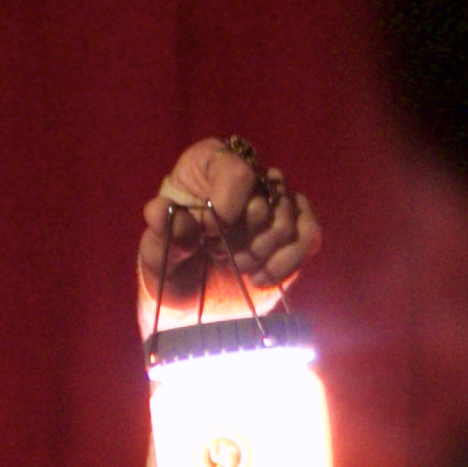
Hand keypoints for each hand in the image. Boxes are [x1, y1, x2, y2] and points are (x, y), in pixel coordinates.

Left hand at [136, 133, 316, 334]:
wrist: (195, 303)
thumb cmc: (173, 269)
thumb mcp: (158, 256)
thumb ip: (163, 234)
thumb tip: (159, 210)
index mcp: (208, 163)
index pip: (238, 172)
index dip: (225, 209)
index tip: (207, 236)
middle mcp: (249, 173)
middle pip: (264, 200)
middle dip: (238, 238)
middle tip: (215, 252)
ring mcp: (277, 199)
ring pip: (286, 221)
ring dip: (257, 254)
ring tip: (234, 265)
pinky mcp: (298, 228)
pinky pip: (309, 236)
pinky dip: (284, 263)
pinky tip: (258, 277)